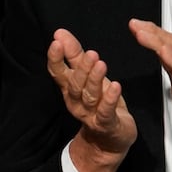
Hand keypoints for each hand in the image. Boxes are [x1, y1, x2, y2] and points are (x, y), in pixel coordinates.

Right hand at [47, 28, 134, 171]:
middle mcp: (76, 102)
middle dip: (81, 69)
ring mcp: (90, 114)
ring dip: (94, 80)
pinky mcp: (105, 124)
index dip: (55, 58)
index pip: (57, 72)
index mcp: (69, 89)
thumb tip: (60, 33)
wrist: (110, 138)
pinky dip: (109, 99)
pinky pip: (105, 112)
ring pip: (89, 96)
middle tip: (91, 53)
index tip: (56, 42)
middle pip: (74, 85)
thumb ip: (74, 55)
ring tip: (101, 65)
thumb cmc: (99, 103)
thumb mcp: (87, 76)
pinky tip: (115, 86)